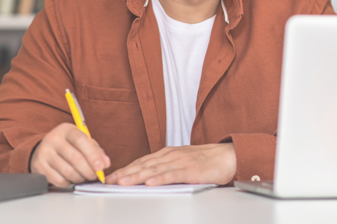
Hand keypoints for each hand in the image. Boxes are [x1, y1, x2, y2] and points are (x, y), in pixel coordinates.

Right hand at [30, 123, 110, 186]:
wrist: (44, 148)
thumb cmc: (68, 145)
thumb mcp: (82, 141)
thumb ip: (96, 151)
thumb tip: (105, 163)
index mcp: (66, 129)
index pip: (81, 140)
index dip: (93, 155)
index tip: (101, 166)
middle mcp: (53, 139)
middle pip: (75, 158)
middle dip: (88, 170)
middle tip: (94, 175)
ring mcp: (44, 152)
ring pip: (67, 171)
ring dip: (79, 177)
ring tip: (83, 177)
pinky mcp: (38, 166)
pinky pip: (58, 180)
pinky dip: (68, 182)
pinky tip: (71, 179)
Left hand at [106, 143, 235, 185]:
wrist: (226, 157)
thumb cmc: (205, 162)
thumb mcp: (181, 162)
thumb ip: (165, 168)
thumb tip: (146, 179)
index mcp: (167, 154)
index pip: (141, 162)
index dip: (125, 169)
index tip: (110, 177)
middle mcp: (171, 155)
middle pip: (144, 165)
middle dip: (125, 173)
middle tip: (110, 181)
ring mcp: (180, 161)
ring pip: (155, 169)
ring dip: (137, 176)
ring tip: (123, 182)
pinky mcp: (191, 169)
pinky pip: (173, 174)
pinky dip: (160, 178)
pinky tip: (150, 182)